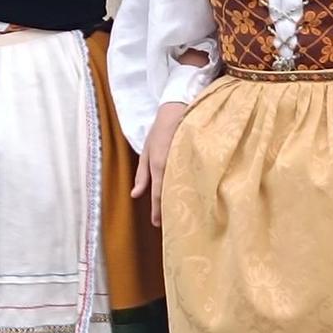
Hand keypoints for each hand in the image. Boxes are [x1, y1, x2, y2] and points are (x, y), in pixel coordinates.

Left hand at [131, 101, 188, 227]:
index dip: (158, 211)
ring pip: (182, 187)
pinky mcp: (196, 157)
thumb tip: (135, 195)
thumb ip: (142, 174)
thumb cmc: (160, 129)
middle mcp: (172, 166)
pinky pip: (192, 177)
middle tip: (170, 225)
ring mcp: (186, 162)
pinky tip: (193, 195)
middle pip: (171, 194)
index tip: (158, 225)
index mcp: (159, 165)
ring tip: (182, 214)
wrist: (179, 107)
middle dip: (169, 210)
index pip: (159, 194)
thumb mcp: (146, 151)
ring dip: (180, 200)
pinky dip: (190, 187)